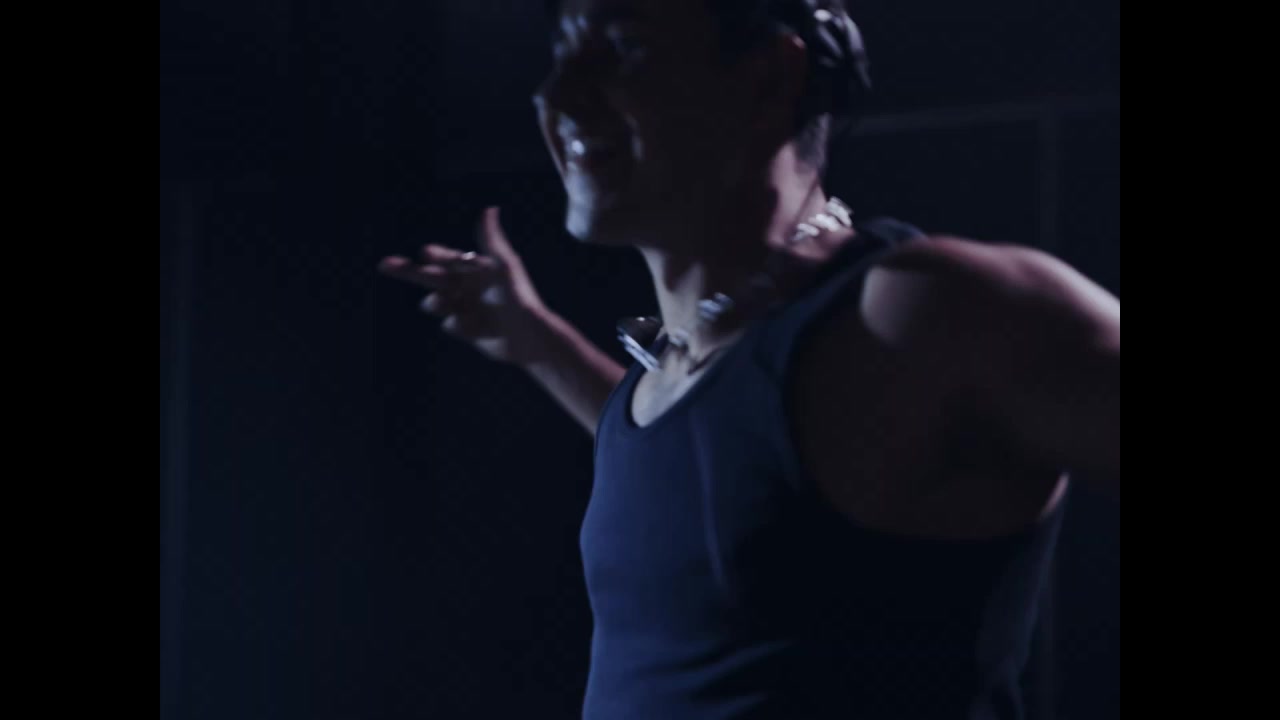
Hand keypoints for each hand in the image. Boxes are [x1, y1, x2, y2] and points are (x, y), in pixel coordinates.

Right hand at [378, 207, 554, 365]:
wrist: (528, 335)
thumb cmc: (518, 296)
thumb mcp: (503, 265)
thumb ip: (491, 239)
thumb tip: (490, 208)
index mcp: (475, 269)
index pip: (448, 258)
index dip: (435, 254)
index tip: (425, 252)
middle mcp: (468, 286)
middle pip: (431, 277)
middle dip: (408, 270)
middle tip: (384, 264)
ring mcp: (466, 307)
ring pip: (436, 302)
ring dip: (435, 302)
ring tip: (439, 303)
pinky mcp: (467, 328)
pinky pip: (451, 325)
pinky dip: (459, 325)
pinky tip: (475, 327)